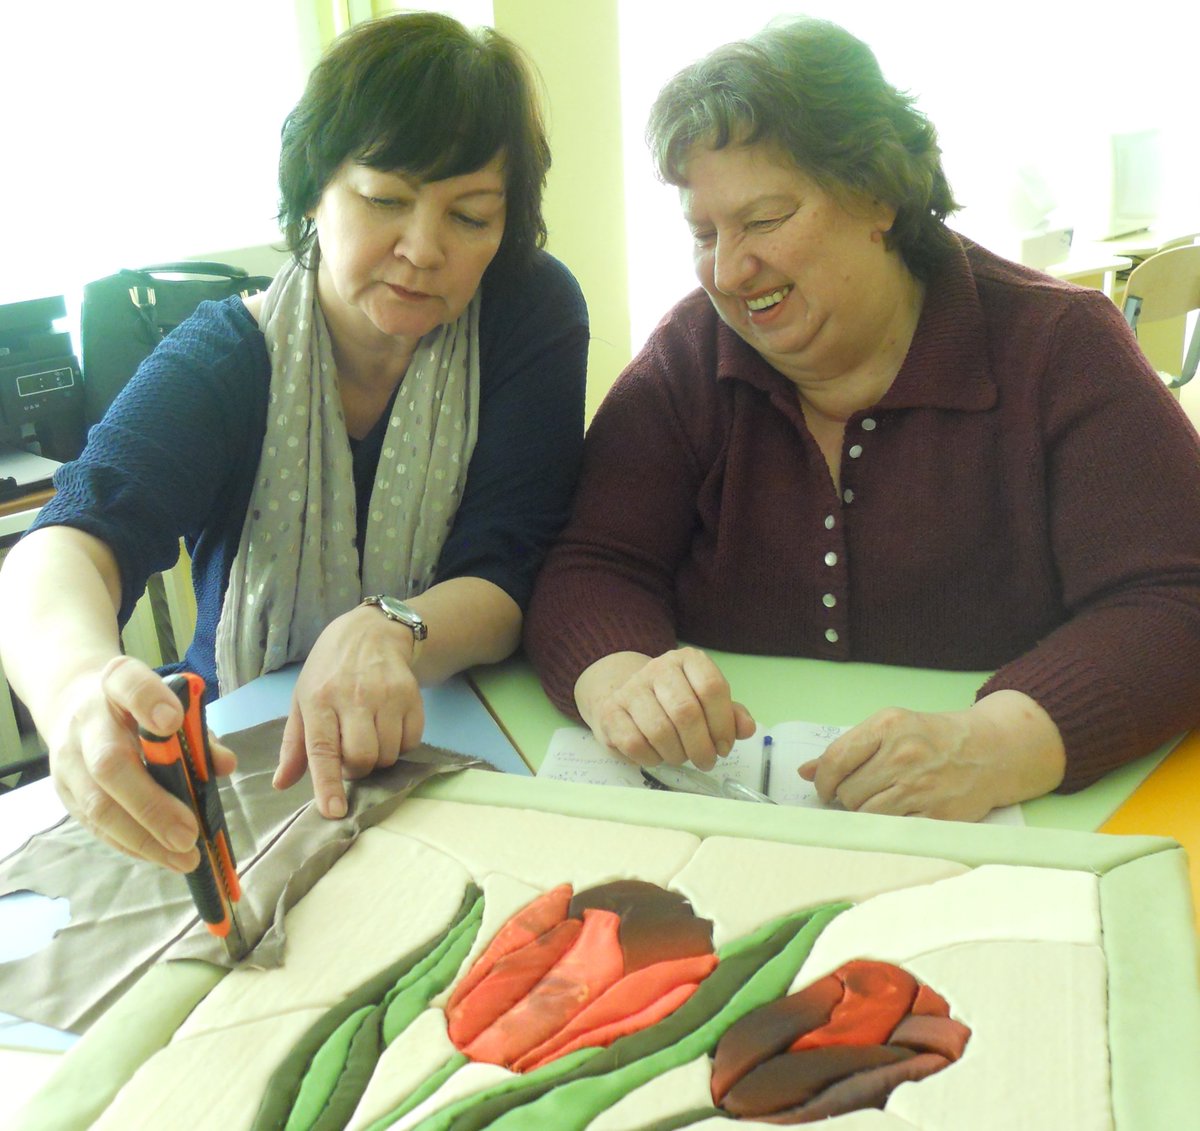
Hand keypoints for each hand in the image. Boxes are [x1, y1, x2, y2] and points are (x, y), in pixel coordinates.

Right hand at [46, 655, 236, 870]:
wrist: (75, 703)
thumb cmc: (138, 707)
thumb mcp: (168, 703)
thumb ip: (197, 731)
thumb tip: (225, 764)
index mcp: (116, 684)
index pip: (128, 683)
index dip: (148, 701)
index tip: (172, 720)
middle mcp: (86, 721)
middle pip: (109, 763)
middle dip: (151, 804)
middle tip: (189, 834)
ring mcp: (68, 760)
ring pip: (98, 805)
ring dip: (143, 838)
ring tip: (184, 858)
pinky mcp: (65, 792)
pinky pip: (95, 825)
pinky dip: (131, 843)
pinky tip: (161, 856)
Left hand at [275, 604, 424, 817]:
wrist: (369, 632)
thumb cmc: (328, 671)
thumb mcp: (302, 700)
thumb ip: (294, 744)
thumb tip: (281, 784)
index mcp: (318, 700)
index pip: (323, 749)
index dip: (328, 784)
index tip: (334, 811)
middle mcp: (353, 696)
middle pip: (362, 757)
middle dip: (357, 769)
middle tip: (350, 756)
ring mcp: (386, 694)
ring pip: (388, 754)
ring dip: (378, 758)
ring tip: (369, 737)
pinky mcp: (411, 694)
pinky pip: (411, 741)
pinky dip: (400, 745)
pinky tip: (389, 728)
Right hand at [574, 647, 755, 770]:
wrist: (627, 697)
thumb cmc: (675, 703)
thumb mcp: (706, 703)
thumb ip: (730, 714)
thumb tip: (747, 728)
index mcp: (688, 660)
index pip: (712, 688)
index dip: (723, 723)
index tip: (724, 746)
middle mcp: (658, 668)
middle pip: (686, 711)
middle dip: (701, 746)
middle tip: (706, 761)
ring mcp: (631, 688)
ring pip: (659, 730)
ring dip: (677, 754)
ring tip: (682, 757)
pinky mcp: (610, 711)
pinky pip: (634, 744)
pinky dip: (651, 758)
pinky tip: (657, 756)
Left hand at [799, 690, 1065, 819]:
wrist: (991, 751)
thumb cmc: (932, 738)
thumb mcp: (891, 728)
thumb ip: (847, 749)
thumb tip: (805, 771)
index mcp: (888, 726)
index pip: (835, 760)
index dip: (822, 781)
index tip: (823, 789)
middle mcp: (903, 755)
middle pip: (848, 794)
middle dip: (846, 799)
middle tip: (858, 795)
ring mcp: (921, 787)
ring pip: (866, 816)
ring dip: (865, 815)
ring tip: (878, 803)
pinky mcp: (937, 815)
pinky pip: (893, 831)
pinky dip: (888, 828)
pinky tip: (897, 815)